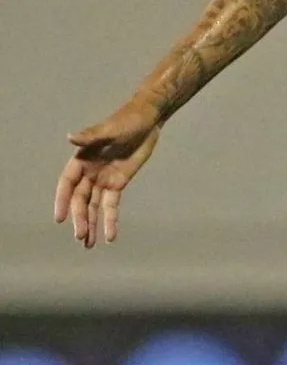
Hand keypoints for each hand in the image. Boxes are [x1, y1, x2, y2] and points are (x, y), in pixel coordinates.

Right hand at [54, 100, 161, 247]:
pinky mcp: (118, 183)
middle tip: (81, 235)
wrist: (149, 119)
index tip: (60, 218)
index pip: (67, 183)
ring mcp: (103, 179)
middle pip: (81, 199)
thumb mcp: (110, 128)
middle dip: (80, 217)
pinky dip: (110, 220)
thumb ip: (91, 136)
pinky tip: (110, 236)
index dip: (62, 200)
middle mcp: (90, 172)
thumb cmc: (128, 119)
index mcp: (82, 158)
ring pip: (94, 206)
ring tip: (88, 244)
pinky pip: (112, 204)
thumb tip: (70, 137)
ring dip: (91, 224)